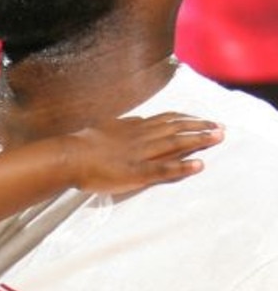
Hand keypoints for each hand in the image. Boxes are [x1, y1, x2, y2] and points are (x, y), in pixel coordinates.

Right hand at [66, 112, 223, 192]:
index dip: (185, 118)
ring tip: (219, 138)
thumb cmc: (81, 145)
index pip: (165, 119)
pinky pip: (164, 168)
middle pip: (176, 128)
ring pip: (175, 143)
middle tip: (220, 126)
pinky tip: (200, 165)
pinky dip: (183, 166)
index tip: (200, 118)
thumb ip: (122, 124)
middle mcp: (141, 137)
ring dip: (199, 140)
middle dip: (199, 126)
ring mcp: (141, 154)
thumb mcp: (105, 126)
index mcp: (133, 127)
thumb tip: (134, 119)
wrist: (70, 156)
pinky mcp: (138, 172)